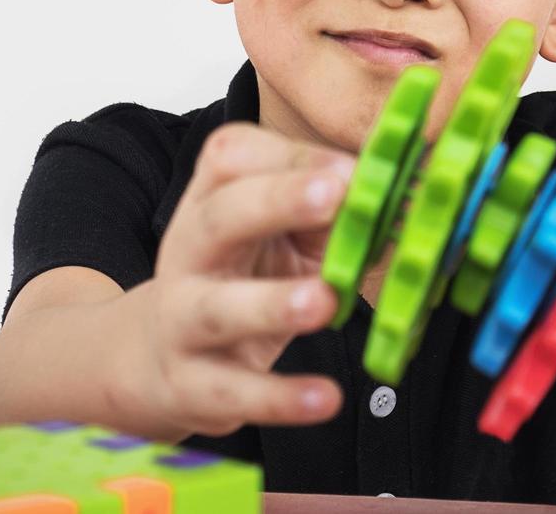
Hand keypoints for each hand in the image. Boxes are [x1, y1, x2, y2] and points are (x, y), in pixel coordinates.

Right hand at [110, 121, 355, 439]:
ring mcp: (182, 318)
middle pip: (221, 216)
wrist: (158, 357)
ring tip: (324, 301)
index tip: (349, 169)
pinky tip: (327, 398)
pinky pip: (234, 391)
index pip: (234, 157)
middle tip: (336, 194)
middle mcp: (188, 251)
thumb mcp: (281, 235)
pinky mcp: (191, 384)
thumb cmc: (242, 278)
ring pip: (217, 307)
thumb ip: (330, 215)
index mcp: (210, 200)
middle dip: (278, 200)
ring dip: (271, 303)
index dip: (292, 156)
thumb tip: (397, 199)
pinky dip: (280, 398)